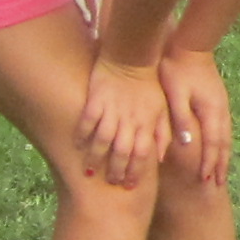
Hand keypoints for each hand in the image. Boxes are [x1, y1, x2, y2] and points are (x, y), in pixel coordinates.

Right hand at [75, 56, 169, 187]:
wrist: (133, 55)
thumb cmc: (150, 84)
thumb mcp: (163, 108)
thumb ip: (163, 133)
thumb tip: (161, 157)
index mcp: (146, 122)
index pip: (142, 154)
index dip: (135, 172)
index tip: (129, 185)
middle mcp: (129, 120)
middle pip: (121, 152)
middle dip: (115, 171)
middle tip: (110, 182)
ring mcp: (112, 110)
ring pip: (102, 140)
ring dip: (95, 158)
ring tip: (89, 172)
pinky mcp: (96, 99)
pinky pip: (87, 121)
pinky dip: (81, 134)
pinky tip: (77, 145)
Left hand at [157, 47, 232, 187]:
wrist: (189, 44)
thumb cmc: (177, 68)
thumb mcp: (175, 94)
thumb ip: (181, 118)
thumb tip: (186, 143)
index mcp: (210, 110)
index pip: (211, 143)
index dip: (209, 163)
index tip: (206, 181)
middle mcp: (220, 110)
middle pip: (223, 143)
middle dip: (220, 164)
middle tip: (217, 184)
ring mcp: (222, 105)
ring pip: (226, 136)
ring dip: (223, 155)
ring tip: (221, 172)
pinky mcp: (219, 100)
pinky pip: (224, 128)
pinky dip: (223, 143)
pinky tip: (219, 148)